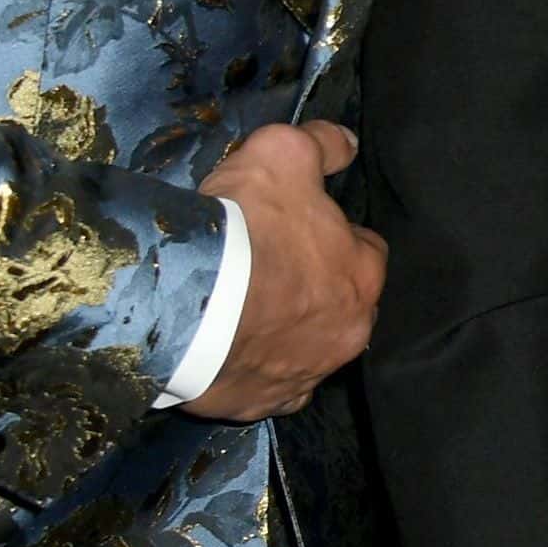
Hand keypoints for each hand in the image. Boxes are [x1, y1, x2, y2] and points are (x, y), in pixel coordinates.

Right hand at [186, 121, 383, 419]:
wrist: (182, 303)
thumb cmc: (243, 227)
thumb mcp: (282, 155)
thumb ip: (320, 145)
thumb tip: (347, 143)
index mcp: (363, 277)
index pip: (365, 251)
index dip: (334, 237)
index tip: (300, 229)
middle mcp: (348, 333)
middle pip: (341, 305)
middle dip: (315, 289)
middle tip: (270, 270)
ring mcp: (306, 374)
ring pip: (309, 349)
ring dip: (287, 332)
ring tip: (247, 311)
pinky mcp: (262, 403)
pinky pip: (272, 388)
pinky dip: (258, 372)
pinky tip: (235, 353)